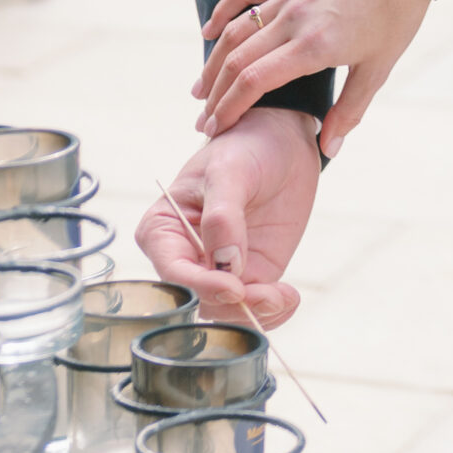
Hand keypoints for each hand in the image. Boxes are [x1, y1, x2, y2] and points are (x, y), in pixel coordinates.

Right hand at [136, 107, 320, 327]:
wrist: (282, 140)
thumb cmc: (244, 145)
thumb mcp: (230, 171)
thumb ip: (223, 216)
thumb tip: (224, 263)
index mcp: (164, 230)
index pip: (173, 272)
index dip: (201, 286)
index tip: (234, 287)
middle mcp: (186, 256)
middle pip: (199, 299)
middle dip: (232, 304)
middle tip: (268, 294)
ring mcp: (218, 268)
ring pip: (226, 311)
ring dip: (255, 312)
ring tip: (283, 294)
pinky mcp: (250, 274)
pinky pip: (253, 307)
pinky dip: (272, 311)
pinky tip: (289, 297)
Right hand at [194, 0, 452, 150]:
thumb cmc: (396, 14)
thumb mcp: (378, 68)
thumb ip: (350, 110)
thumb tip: (329, 150)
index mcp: (314, 45)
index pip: (255, 82)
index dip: (230, 109)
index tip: (216, 130)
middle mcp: (293, 18)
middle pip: (237, 60)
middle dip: (215, 96)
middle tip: (204, 122)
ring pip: (236, 30)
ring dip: (213, 62)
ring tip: (200, 90)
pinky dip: (223, 12)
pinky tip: (209, 31)